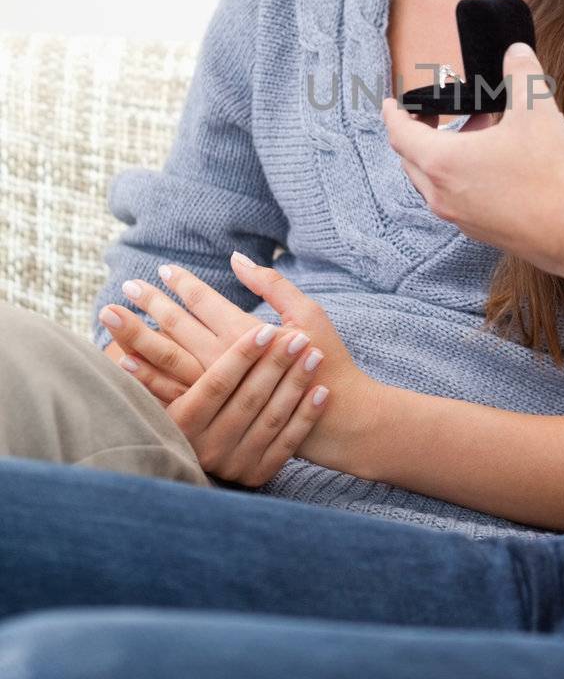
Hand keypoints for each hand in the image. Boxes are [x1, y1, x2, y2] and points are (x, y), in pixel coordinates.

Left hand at [98, 254, 360, 405]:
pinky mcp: (215, 418)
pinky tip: (126, 367)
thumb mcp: (309, 314)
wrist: (336, 420)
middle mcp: (227, 363)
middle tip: (125, 289)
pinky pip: (174, 397)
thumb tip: (236, 258)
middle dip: (150, 308)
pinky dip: (148, 381)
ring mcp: (218, 393)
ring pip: (168, 364)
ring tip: (112, 324)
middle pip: (178, 331)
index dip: (183, 285)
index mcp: (249, 335)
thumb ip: (272, 285)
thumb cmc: (327, 361)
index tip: (163, 269)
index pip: (206, 303)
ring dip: (138, 343)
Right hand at [164, 318, 333, 486]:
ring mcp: (233, 464)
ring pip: (270, 418)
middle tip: (299, 337)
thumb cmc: (178, 401)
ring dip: (295, 384)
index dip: (242, 355)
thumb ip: (154, 348)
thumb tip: (112, 309)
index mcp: (181, 421)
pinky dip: (305, 415)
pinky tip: (321, 391)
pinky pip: (286, 443)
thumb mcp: (158, 381)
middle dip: (276, 364)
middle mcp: (205, 447)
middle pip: (248, 398)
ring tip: (313, 354)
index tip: (266, 328)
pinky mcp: (256, 474)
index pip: (216, 383)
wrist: (192, 456)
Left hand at [381, 41, 563, 270]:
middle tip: (439, 111)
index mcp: (442, 162)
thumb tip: (516, 51)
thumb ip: (521, 75)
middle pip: (412, 160)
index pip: (399, 134)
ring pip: (434, 182)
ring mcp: (461, 218)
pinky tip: (496, 162)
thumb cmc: (550, 174)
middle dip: (421, 131)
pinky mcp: (482, 232)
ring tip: (480, 130)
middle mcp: (442, 195)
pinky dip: (462, 176)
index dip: (393, 114)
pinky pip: (456, 199)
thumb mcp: (536, 110)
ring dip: (445, 153)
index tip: (391, 102)